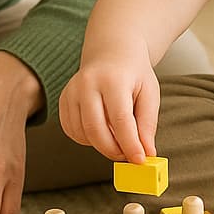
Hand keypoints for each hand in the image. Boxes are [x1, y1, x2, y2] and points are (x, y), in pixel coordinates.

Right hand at [58, 44, 158, 163]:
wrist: (112, 52)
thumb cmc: (133, 73)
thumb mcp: (149, 93)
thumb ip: (148, 123)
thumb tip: (146, 153)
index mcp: (112, 79)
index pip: (120, 119)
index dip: (130, 144)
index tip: (140, 160)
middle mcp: (87, 84)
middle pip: (96, 130)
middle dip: (114, 150)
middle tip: (128, 155)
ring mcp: (71, 91)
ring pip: (83, 134)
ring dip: (102, 145)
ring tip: (118, 137)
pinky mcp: (63, 100)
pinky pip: (72, 131)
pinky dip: (88, 139)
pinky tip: (102, 129)